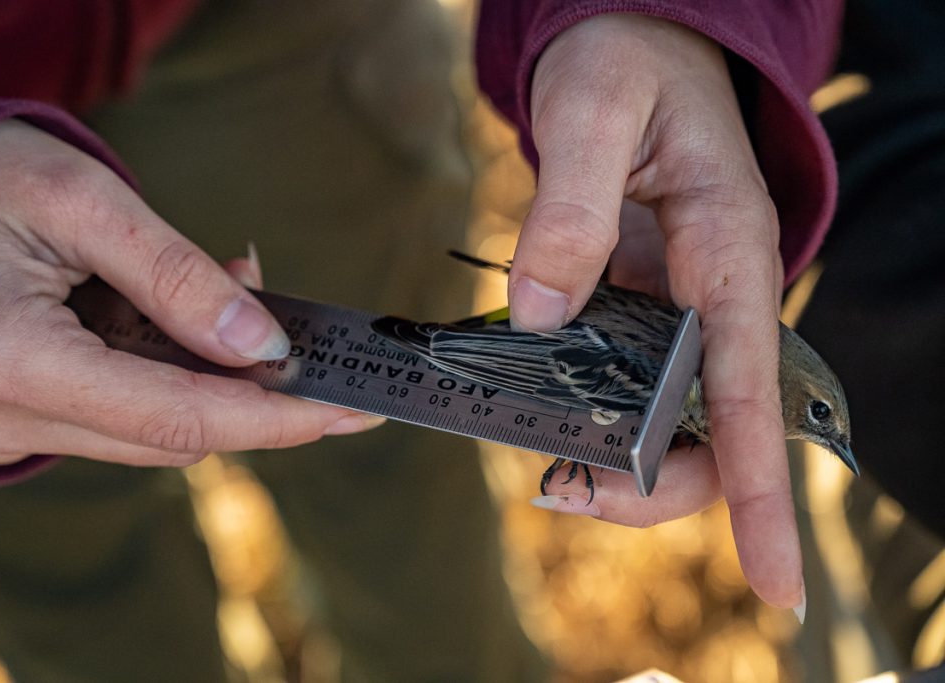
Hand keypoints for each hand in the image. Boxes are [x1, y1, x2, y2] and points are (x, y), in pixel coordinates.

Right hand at [0, 120, 378, 466]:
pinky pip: (128, 416)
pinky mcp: (24, 421)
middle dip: (258, 396)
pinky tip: (198, 329)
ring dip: (219, 380)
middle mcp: (0, 413)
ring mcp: (8, 427)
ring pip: (156, 430)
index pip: (172, 416)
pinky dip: (180, 377)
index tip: (349, 408)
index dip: (272, 417)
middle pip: (172, 434)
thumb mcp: (85, 200)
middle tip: (318, 349)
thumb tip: (264, 345)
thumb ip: (176, 275)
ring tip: (247, 310)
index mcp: (5, 356)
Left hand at [514, 15, 799, 610]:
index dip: (760, 490)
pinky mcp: (642, 305)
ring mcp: (679, 306)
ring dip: (613, 459)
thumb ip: (568, 209)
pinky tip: (536, 416)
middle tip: (559, 493)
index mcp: (728, 250)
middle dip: (651, 486)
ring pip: (667, 417)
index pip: (749, 390)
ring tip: (542, 470)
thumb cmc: (628, 63)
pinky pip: (625, 381)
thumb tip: (540, 316)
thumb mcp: (592, 110)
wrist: (633, 46)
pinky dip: (586, 413)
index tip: (777, 582)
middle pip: (710, 430)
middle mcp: (716, 293)